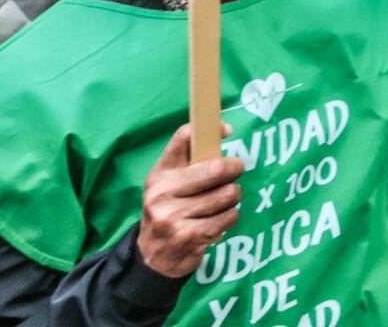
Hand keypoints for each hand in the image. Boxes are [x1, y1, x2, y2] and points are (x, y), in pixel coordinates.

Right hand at [136, 125, 245, 279]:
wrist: (153, 256)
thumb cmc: (169, 211)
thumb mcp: (170, 184)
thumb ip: (190, 161)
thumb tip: (224, 130)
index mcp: (160, 174)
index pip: (183, 139)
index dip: (211, 130)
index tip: (227, 131)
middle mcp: (162, 193)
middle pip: (217, 169)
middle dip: (235, 169)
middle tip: (235, 173)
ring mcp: (173, 216)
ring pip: (228, 195)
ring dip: (232, 198)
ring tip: (221, 202)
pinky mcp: (188, 236)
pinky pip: (228, 217)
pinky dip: (230, 217)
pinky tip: (217, 220)